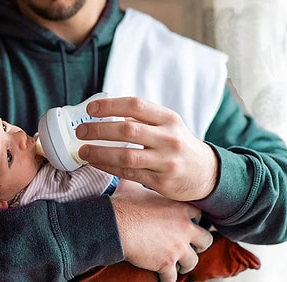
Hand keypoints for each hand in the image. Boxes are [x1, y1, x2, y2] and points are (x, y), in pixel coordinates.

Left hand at [76, 96, 217, 200]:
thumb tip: (105, 112)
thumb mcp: (167, 125)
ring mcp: (166, 160)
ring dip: (100, 152)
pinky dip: (108, 167)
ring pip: (127, 155)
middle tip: (80, 131)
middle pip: (128, 130)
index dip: (110, 105)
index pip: (136, 105)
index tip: (90, 108)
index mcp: (168, 118)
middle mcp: (169, 137)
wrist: (206, 173)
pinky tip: (96, 163)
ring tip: (83, 150)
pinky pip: (129, 173)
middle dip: (99, 130)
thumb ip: (141, 118)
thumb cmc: (178, 144)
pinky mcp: (162, 181)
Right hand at [111, 180, 212, 281]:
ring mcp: (177, 247)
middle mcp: (184, 228)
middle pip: (206, 239)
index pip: (199, 215)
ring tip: (180, 266)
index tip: (190, 224)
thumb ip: (139, 181)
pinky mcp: (166, 263)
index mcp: (179, 208)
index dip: (195, 220)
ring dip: (186, 264)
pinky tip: (163, 278)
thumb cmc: (123, 204)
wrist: (115, 224)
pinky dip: (168, 279)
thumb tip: (129, 170)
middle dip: (200, 244)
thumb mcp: (133, 186)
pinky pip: (172, 277)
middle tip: (192, 247)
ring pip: (193, 261)